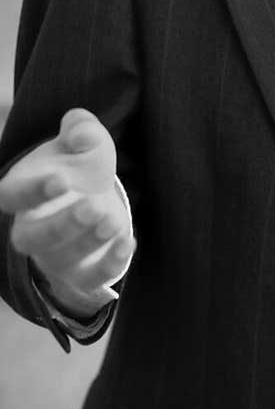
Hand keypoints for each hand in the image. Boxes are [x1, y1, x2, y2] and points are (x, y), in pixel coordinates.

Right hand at [0, 109, 133, 316]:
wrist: (93, 195)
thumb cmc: (78, 166)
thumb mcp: (82, 139)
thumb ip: (81, 128)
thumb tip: (82, 135)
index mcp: (20, 193)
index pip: (12, 197)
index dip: (32, 192)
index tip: (61, 180)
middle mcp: (31, 230)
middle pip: (33, 238)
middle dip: (63, 225)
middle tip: (93, 206)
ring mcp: (55, 255)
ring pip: (61, 260)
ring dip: (87, 243)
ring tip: (112, 221)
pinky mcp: (82, 273)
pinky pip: (90, 279)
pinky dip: (109, 265)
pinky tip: (128, 242)